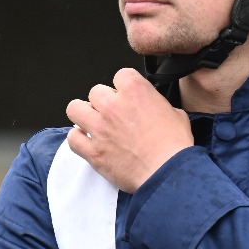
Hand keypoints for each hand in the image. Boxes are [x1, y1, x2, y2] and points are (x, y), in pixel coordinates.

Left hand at [65, 67, 192, 191]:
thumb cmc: (174, 147)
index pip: (120, 76)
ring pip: (75, 109)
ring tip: (93, 124)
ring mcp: (100, 128)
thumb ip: (158, 105)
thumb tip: (155, 109)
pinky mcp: (93, 151)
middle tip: (113, 116)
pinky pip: (72, 138)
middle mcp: (113, 105)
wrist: (167, 173)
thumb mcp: (176, 114)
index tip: (126, 98)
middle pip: (96, 92)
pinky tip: (88, 143)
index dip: (123, 88)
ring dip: (83, 115)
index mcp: (135, 90)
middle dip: (103, 103)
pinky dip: (78, 140)